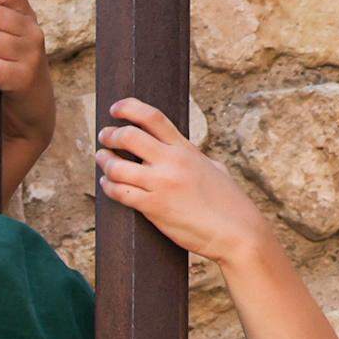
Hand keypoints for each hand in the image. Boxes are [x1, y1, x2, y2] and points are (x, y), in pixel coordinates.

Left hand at [95, 97, 278, 266]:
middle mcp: (172, 162)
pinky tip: (107, 184)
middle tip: (104, 137)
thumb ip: (191, 156)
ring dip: (104, 161)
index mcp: (185, 149)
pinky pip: (119, 192)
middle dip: (110, 135)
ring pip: (117, 166)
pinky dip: (108, 186)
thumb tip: (180, 149)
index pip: (153, 117)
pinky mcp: (153, 207)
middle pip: (129, 136)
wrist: (236, 231)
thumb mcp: (212, 167)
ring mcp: (161, 184)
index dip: (129, 108)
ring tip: (102, 159)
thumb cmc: (228, 201)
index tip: (115, 108)